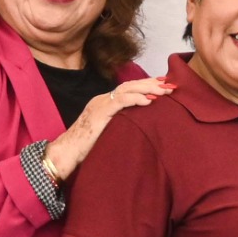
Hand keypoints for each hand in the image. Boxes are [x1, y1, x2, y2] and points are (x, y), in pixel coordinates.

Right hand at [44, 79, 170, 180]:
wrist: (67, 153)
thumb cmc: (86, 148)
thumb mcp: (108, 133)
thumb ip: (121, 125)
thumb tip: (140, 127)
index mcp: (104, 103)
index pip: (128, 89)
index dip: (146, 86)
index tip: (163, 85)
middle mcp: (102, 99)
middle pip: (130, 85)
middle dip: (151, 83)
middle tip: (170, 84)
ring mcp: (100, 104)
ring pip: (127, 89)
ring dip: (147, 89)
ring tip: (164, 91)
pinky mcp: (99, 112)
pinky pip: (120, 101)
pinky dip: (135, 99)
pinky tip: (149, 100)